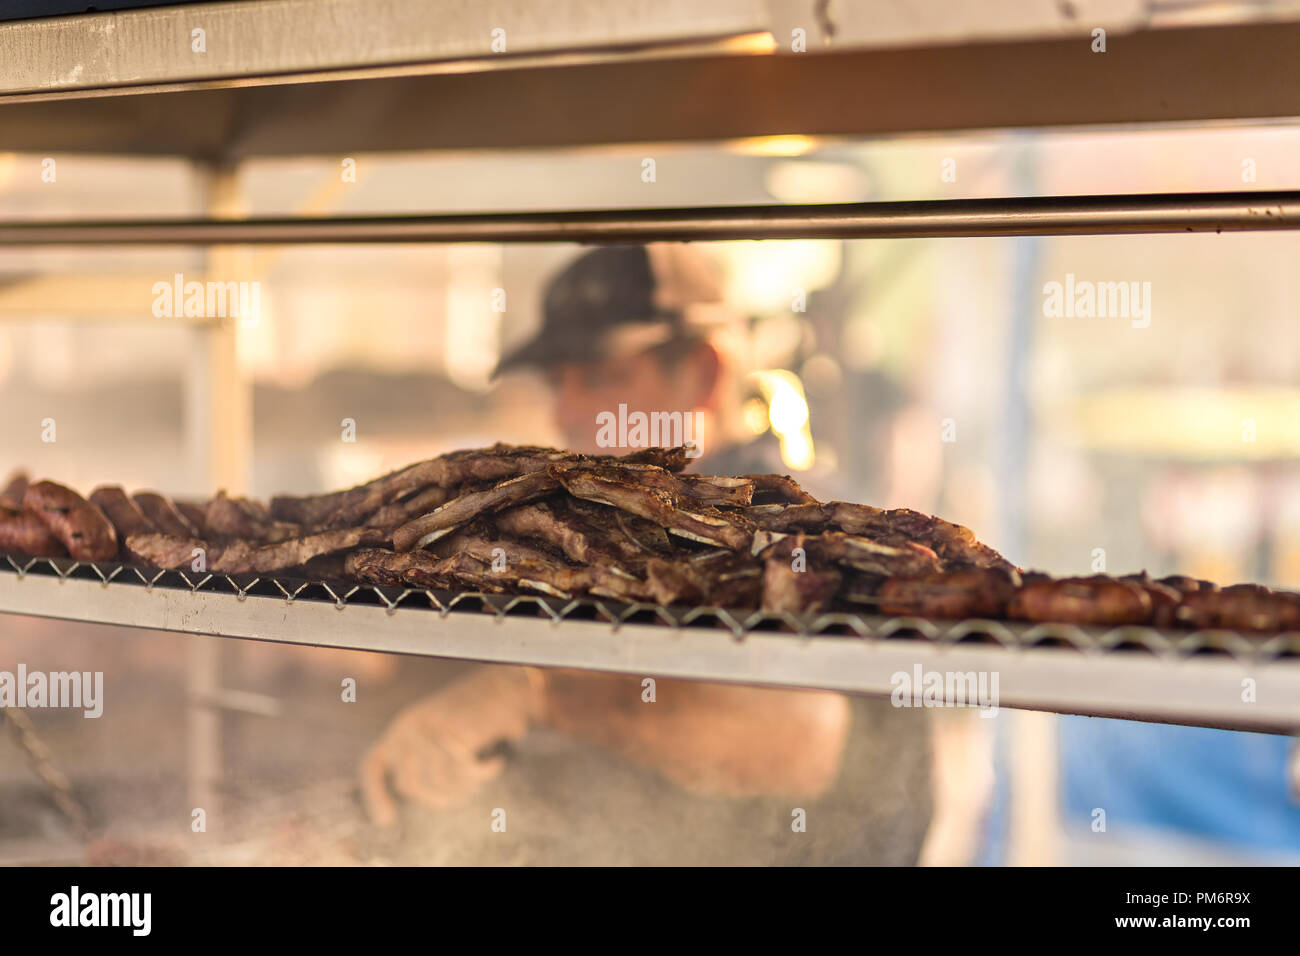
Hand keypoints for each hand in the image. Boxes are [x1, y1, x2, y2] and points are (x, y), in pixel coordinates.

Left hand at [361, 666, 544, 825]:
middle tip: (467, 794)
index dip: (374, 794)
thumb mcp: (440, 739)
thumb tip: (407, 802)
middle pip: (410, 784)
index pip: (372, 766)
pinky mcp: (454, 728)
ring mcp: (427, 727)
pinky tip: (497, 763)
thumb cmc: (472, 719)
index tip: (387, 820)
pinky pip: (463, 770)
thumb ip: (422, 764)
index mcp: (399, 729)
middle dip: (439, 799)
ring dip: (465, 787)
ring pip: (439, 781)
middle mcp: (406, 727)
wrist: (501, 686)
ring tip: (483, 778)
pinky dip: (483, 772)